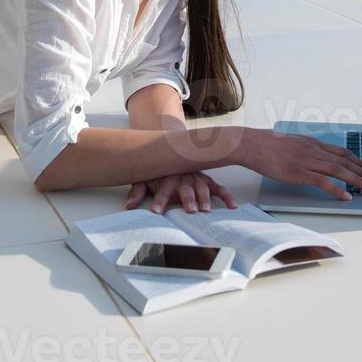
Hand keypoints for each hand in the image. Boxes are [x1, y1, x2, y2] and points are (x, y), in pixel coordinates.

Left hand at [124, 171, 238, 213]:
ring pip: (202, 189)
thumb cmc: (158, 170)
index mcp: (167, 179)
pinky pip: (218, 188)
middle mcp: (183, 178)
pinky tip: (232, 206)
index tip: (156, 212)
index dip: (158, 201)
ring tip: (207, 210)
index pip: (162, 191)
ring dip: (205, 199)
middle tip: (190, 211)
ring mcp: (196, 178)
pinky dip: (227, 196)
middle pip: (186, 190)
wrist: (172, 149)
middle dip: (188, 200)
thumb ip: (137, 191)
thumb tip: (129, 205)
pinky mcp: (207, 180)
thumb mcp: (144, 178)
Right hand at [242, 128, 361, 200]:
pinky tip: (346, 196)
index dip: (357, 161)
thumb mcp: (292, 142)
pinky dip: (338, 190)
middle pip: (345, 161)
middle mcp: (314, 150)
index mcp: (313, 143)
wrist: (253, 145)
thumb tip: (313, 155)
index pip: (341, 152)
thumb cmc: (268, 145)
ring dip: (357, 180)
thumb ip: (305, 149)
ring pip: (339, 171)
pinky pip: (324, 182)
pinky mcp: (300, 173)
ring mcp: (308, 161)